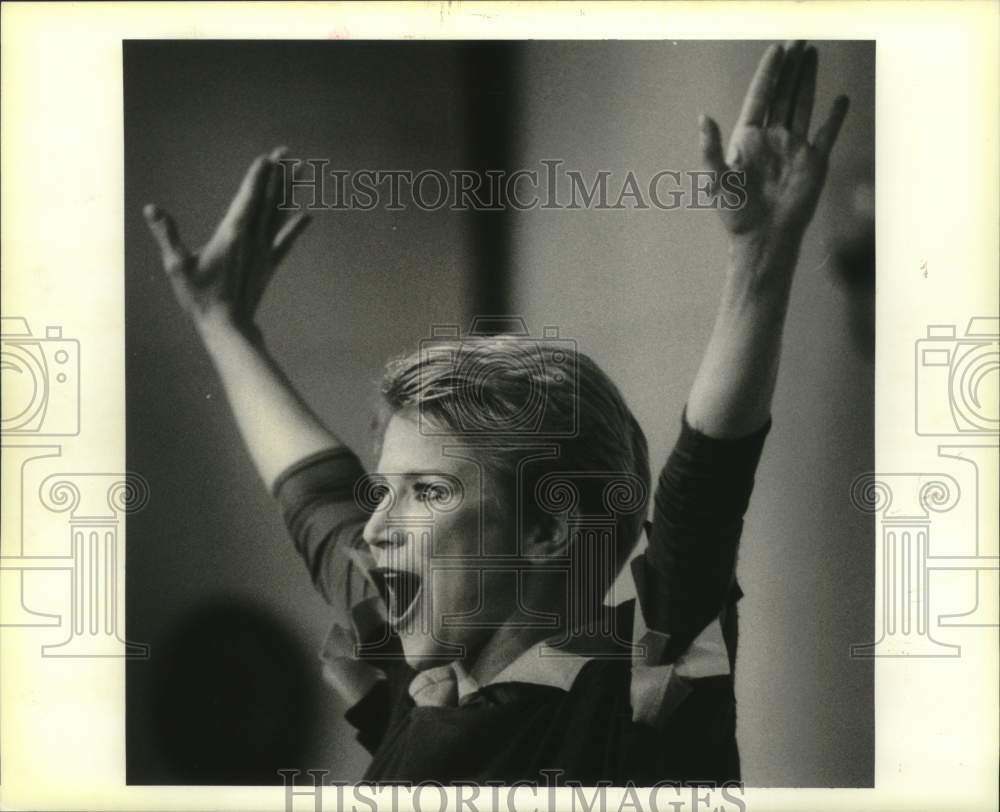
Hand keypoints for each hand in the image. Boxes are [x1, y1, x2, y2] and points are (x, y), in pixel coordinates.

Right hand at [143, 147, 309, 330]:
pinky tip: (307, 216)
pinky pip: (285, 241)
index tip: (268, 157)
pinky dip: (296, 228)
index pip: (248, 197)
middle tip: (287, 152)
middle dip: (277, 174)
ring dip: (289, 191)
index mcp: (232, 234)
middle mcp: (252, 238)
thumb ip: (166, 235)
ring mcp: (264, 251)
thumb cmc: (200, 298)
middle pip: (267, 199)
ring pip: (279, 214)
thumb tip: (151, 209)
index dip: (258, 176)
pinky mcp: (269, 264)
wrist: (228, 326)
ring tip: (301, 171)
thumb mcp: (177, 266)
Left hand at [700, 41, 848, 248]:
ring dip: (808, 81)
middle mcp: (771, 139)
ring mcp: (793, 148)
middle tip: (798, 42)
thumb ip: (709, 149)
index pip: (760, 97)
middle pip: (782, 94)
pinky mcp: (814, 162)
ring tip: (813, 55)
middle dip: (790, 68)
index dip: (768, 73)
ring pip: (802, 105)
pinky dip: (834, 117)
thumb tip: (703, 117)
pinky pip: (826, 133)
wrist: (763, 238)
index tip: (776, 50)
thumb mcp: (714, 180)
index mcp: (747, 139)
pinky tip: (840, 99)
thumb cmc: (735, 213)